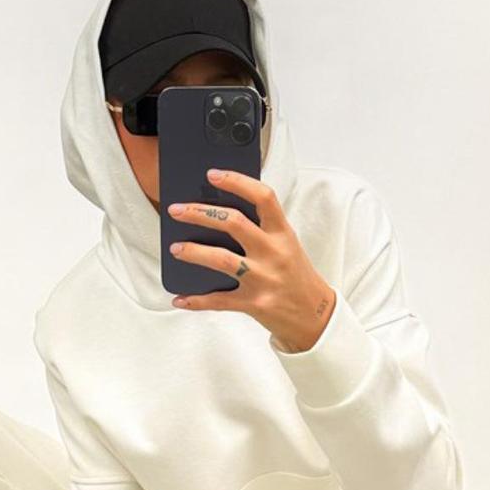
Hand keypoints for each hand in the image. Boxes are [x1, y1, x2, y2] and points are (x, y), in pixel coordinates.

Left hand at [166, 168, 336, 351]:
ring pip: (222, 259)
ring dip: (193, 252)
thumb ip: (262, 229)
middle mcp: (273, 253)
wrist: (314, 315)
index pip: (263, 197)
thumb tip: (219, 214)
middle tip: (176, 210)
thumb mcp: (286, 245)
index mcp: (282, 234)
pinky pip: (219, 301)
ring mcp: (263, 279)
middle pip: (233, 222)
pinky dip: (196, 300)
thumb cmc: (296, 275)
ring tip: (175, 248)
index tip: (212, 175)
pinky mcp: (254, 304)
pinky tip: (180, 298)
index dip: (236, 182)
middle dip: (200, 213)